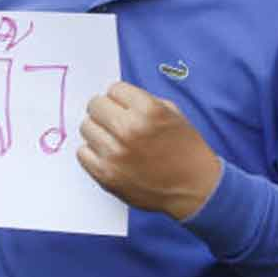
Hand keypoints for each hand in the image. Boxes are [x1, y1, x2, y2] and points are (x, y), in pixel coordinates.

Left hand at [77, 82, 222, 220]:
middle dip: (106, 111)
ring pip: (86, 127)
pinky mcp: (105, 174)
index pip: (114, 89)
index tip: (126, 106)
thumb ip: (142, 101)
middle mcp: (129, 130)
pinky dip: (93, 152)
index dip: (121, 97)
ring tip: (115, 140)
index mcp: (148, 111)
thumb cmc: (185, 150)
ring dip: (99, 131)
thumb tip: (114, 97)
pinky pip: (82, 152)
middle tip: (117, 122)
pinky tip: (110, 155)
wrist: (195, 188)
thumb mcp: (173, 114)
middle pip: (95, 105)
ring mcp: (114, 153)